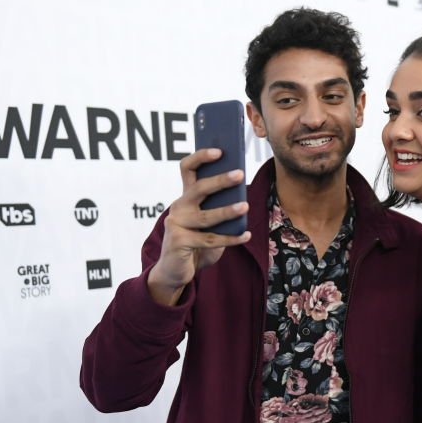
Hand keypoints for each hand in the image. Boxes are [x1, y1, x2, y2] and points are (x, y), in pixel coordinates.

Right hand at [147, 149, 249, 304]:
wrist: (175, 272)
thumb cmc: (196, 243)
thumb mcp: (207, 223)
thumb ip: (217, 209)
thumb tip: (240, 196)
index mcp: (185, 197)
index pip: (187, 168)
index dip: (201, 157)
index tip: (220, 151)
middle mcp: (178, 207)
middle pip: (199, 189)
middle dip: (220, 180)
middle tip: (239, 174)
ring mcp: (176, 224)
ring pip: (206, 217)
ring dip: (227, 211)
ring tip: (245, 206)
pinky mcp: (179, 242)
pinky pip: (210, 240)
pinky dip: (231, 238)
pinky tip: (246, 235)